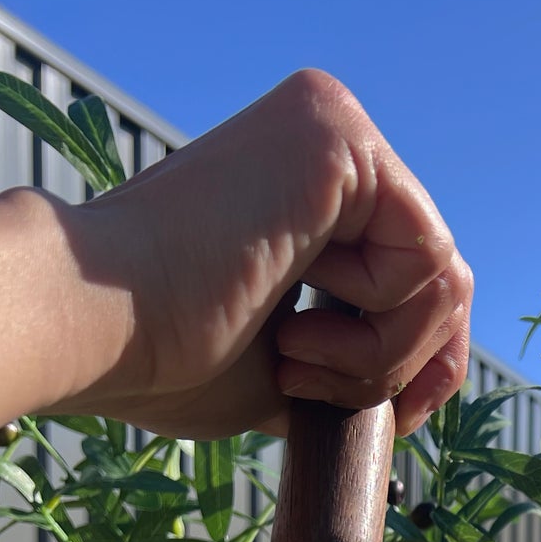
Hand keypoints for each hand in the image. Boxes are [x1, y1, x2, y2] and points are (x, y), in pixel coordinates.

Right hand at [57, 70, 471, 438]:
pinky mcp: (338, 137)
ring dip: (380, 356)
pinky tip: (295, 328)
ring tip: (292, 358)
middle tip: (308, 383)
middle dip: (404, 365)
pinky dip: (379, 325)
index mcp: (311, 180)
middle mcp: (328, 134)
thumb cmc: (164, 355)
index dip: (420, 363)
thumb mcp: (284, 365)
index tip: (382, 417)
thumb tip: (411, 396)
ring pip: (442, 276)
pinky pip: (429, 256)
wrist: (97, 325)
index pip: (420, 275)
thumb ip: (350, 357)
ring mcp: (334, 125)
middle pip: (443, 276)